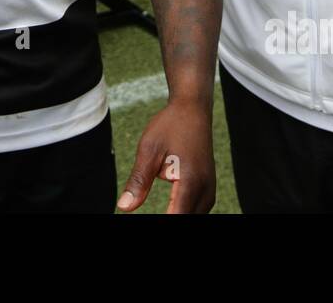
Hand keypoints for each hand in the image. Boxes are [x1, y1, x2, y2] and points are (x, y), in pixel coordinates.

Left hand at [117, 99, 214, 213]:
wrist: (193, 110)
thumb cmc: (170, 126)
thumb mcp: (149, 150)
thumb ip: (138, 181)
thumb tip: (123, 207)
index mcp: (190, 182)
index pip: (176, 218)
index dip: (161, 222)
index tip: (140, 219)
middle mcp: (205, 190)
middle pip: (186, 220)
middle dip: (167, 219)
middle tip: (138, 201)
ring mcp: (209, 191)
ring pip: (193, 217)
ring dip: (175, 215)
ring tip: (160, 208)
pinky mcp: (208, 189)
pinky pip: (196, 211)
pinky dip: (181, 212)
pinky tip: (168, 209)